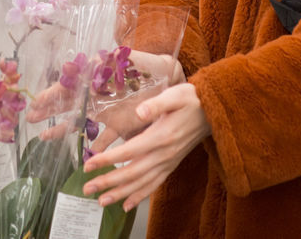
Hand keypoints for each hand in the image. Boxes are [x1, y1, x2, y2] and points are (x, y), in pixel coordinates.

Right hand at [27, 50, 185, 140]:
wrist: (167, 78)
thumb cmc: (144, 65)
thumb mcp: (126, 59)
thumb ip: (109, 62)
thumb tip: (92, 62)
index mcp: (95, 78)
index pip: (68, 86)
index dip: (52, 94)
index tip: (36, 101)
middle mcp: (97, 95)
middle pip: (68, 104)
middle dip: (49, 110)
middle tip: (30, 118)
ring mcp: (106, 111)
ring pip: (79, 122)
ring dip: (62, 128)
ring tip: (43, 136)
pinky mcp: (119, 125)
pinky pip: (103, 138)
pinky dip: (94, 149)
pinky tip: (82, 158)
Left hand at [80, 82, 209, 211]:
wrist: (213, 112)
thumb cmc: (191, 100)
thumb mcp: (175, 95)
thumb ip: (156, 104)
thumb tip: (139, 111)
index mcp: (161, 136)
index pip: (129, 151)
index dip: (108, 160)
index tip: (89, 164)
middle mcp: (164, 154)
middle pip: (132, 173)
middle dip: (108, 182)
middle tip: (87, 188)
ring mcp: (168, 162)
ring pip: (141, 183)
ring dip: (120, 194)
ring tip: (101, 201)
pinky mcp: (171, 165)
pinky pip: (154, 185)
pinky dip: (139, 196)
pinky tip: (126, 205)